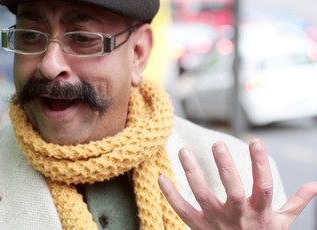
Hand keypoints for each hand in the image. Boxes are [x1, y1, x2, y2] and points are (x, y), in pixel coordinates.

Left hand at [158, 139, 316, 229]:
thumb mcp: (282, 223)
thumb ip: (297, 202)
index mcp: (260, 212)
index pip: (264, 186)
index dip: (261, 164)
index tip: (256, 141)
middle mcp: (237, 215)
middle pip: (232, 190)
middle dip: (225, 168)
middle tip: (217, 144)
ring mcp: (215, 221)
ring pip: (202, 195)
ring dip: (192, 173)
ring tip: (183, 150)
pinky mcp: (198, 226)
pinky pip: (181, 210)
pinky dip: (169, 194)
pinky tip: (160, 176)